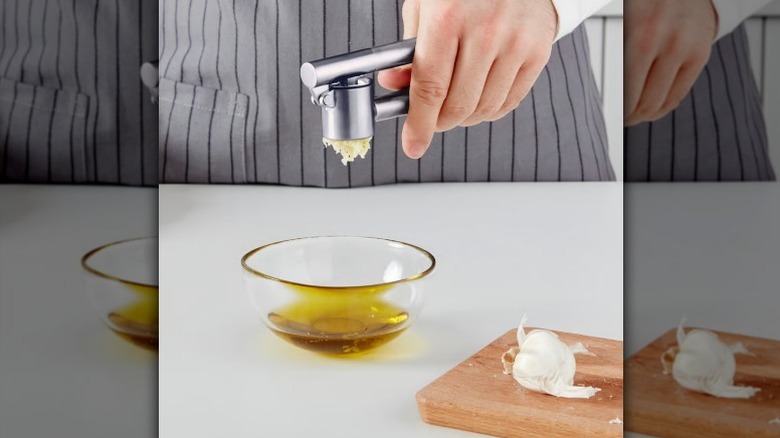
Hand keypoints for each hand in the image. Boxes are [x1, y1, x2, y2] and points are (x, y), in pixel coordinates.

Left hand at [378, 0, 557, 158]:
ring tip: (455, 102)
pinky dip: (489, 109)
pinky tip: (478, 94)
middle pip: (457, 106)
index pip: (430, 88)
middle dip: (439, 122)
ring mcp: (515, 44)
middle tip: (431, 119)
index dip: (419, 124)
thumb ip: (409, 51)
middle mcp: (484, 31)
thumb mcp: (426, 7)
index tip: (413, 144)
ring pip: (484, 109)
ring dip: (464, 117)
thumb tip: (395, 87)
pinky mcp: (537, 53)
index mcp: (448, 17)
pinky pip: (508, 102)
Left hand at [624, 0, 717, 125]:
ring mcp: (686, 50)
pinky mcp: (701, 55)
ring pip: (662, 101)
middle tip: (624, 119)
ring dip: (646, 115)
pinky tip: (653, 109)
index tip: (612, 115)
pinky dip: (664, 106)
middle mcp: (665, 43)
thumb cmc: (646, 6)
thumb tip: (609, 95)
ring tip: (636, 116)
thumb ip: (618, 55)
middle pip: (643, 100)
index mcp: (639, 36)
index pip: (626, 91)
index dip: (618, 109)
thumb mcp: (625, 23)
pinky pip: (679, 93)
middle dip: (631, 115)